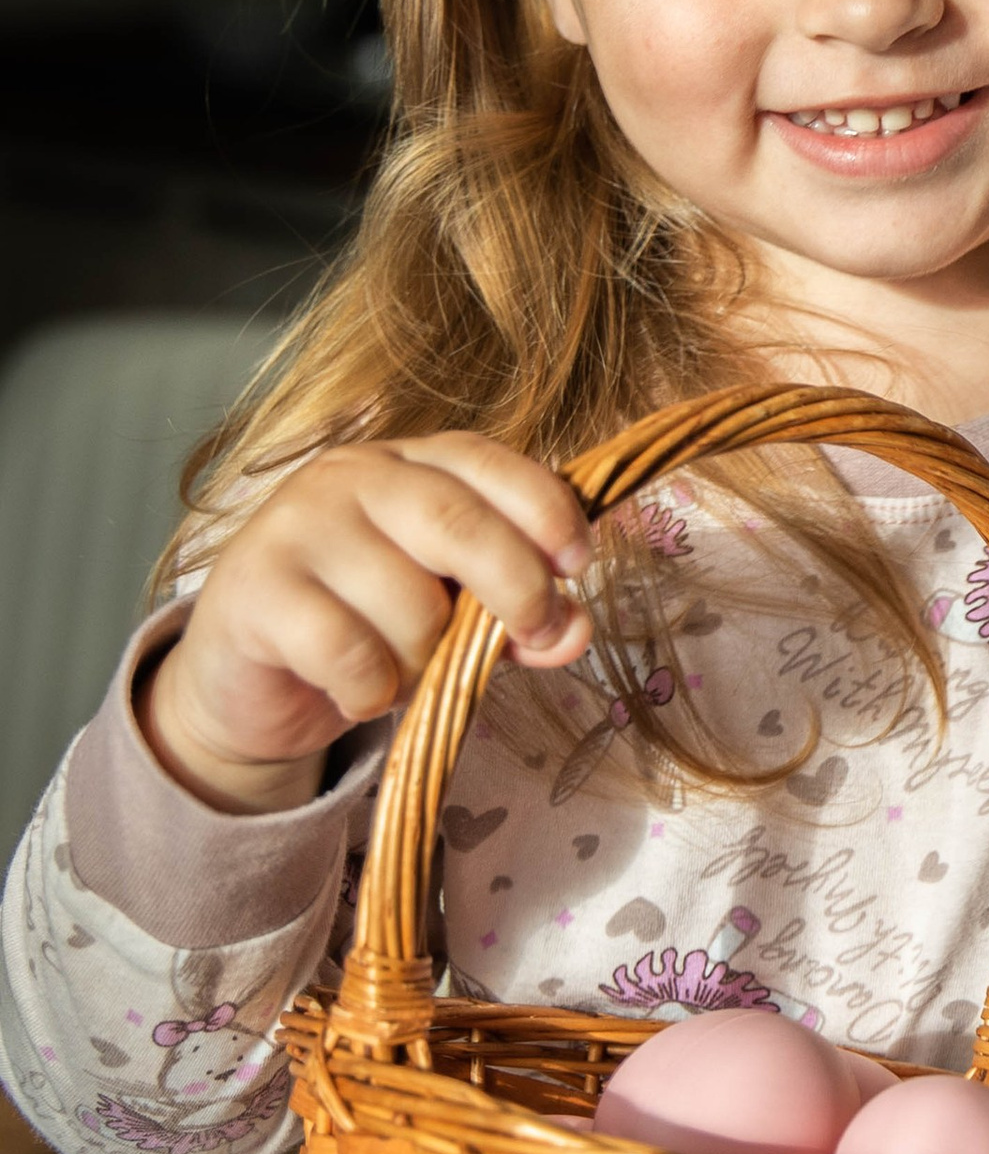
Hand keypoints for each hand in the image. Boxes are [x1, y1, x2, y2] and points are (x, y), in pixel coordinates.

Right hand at [143, 435, 595, 814]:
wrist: (244, 676)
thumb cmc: (363, 629)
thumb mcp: (452, 615)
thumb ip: (514, 615)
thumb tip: (573, 629)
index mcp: (408, 465)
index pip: (488, 462)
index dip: (546, 510)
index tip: (579, 564)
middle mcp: (350, 478)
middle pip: (456, 522)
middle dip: (516, 586)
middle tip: (533, 633)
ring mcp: (295, 527)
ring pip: (408, 605)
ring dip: (425, 663)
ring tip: (400, 671)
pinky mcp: (255, 590)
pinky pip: (350, 653)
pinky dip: (371, 691)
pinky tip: (356, 692)